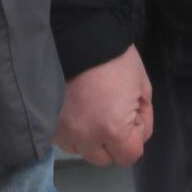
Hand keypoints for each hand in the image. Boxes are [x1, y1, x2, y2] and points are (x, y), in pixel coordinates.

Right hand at [54, 46, 153, 166]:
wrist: (80, 33)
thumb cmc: (115, 58)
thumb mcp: (142, 87)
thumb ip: (143, 118)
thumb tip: (135, 133)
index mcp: (112, 129)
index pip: (129, 156)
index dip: (135, 135)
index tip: (132, 114)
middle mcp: (84, 136)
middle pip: (104, 158)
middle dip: (112, 141)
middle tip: (112, 112)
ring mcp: (62, 130)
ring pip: (81, 150)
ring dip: (89, 137)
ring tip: (91, 110)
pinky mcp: (48, 121)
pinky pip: (63, 138)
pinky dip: (72, 129)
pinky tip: (76, 109)